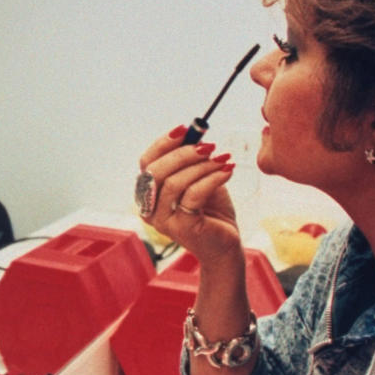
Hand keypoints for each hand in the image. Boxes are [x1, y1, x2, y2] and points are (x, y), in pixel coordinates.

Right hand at [138, 125, 240, 265]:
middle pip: (156, 172)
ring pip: (175, 183)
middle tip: (209, 145)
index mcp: (148, 194)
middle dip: (183, 153)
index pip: (146, 163)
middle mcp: (149, 209)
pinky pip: (194, 195)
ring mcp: (164, 221)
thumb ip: (192, 160)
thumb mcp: (199, 179)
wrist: (225, 246)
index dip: (163, 144)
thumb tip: (194, 132)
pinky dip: (213, 178)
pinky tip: (228, 171)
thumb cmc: (211, 211)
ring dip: (202, 166)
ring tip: (223, 159)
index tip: (185, 129)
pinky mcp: (183, 228)